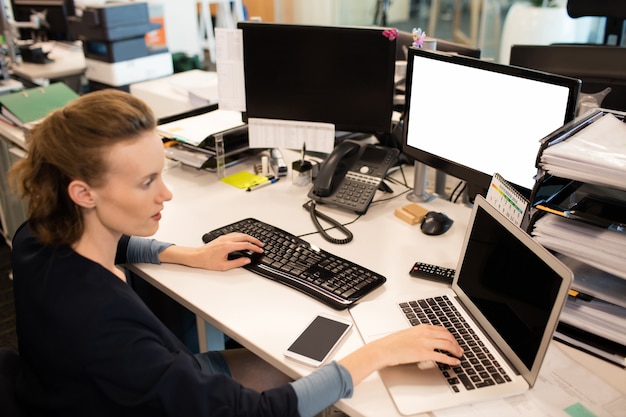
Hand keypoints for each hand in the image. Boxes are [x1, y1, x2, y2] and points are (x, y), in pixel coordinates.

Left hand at [159, 232, 263, 270]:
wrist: (197, 256)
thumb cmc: (208, 261)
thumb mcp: (224, 266)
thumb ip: (237, 263)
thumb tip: (247, 260)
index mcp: (228, 246)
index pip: (245, 245)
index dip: (255, 248)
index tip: (260, 250)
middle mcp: (227, 240)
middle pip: (245, 237)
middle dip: (254, 240)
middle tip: (261, 245)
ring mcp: (224, 237)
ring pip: (240, 234)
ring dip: (249, 237)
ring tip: (254, 242)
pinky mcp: (222, 237)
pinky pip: (235, 234)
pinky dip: (242, 236)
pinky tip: (244, 239)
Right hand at [339, 324, 462, 385]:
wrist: (384, 349)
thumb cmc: (391, 343)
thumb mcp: (407, 334)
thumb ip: (418, 335)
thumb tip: (425, 341)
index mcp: (421, 328)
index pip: (441, 330)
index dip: (450, 336)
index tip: (453, 341)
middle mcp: (425, 333)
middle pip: (447, 336)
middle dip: (456, 343)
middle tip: (459, 349)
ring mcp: (425, 343)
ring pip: (447, 345)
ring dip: (456, 351)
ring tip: (459, 355)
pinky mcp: (424, 353)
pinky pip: (442, 356)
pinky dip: (451, 360)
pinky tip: (455, 362)